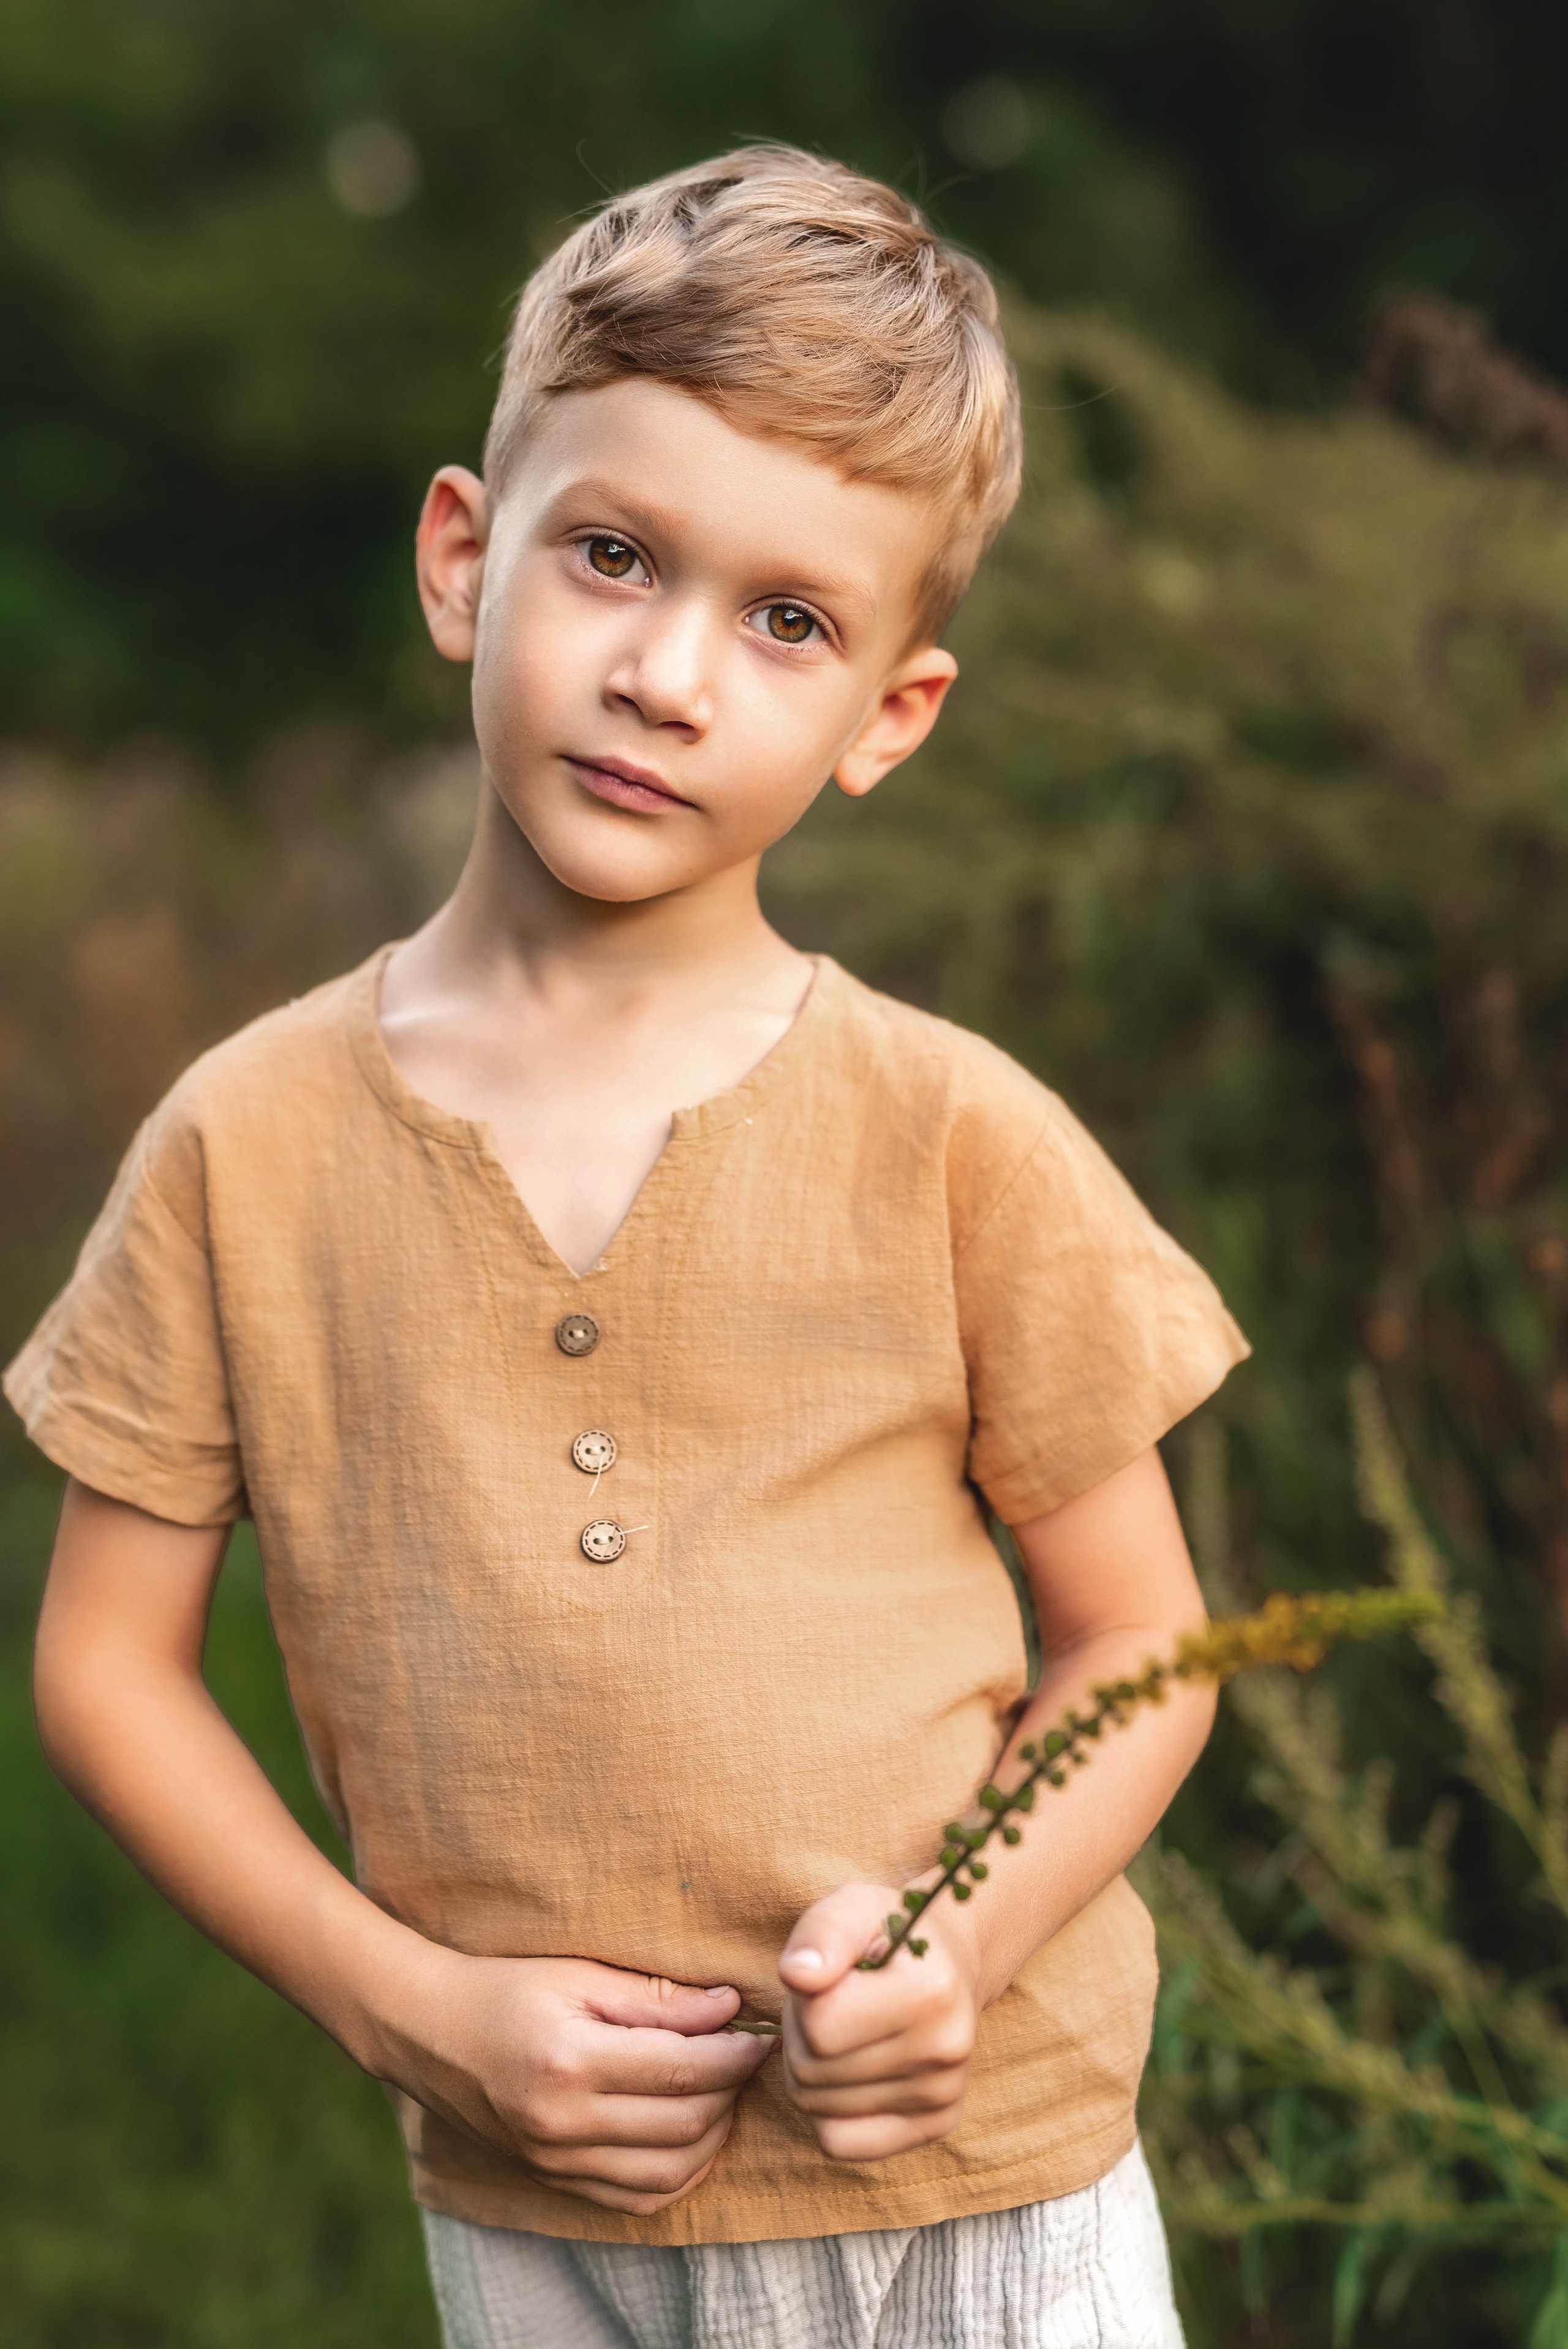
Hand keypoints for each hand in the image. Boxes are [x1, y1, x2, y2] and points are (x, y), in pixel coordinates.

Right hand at [383, 1949, 773, 2213]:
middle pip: (685, 2124)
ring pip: (670, 2172)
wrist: (428, 2033)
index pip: (683, 2069)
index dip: (734, 2054)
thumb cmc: (506, 1988)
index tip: (758, 2033)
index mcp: (570, 2060)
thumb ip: (656, 1998)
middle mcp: (564, 2121)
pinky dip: (678, 2173)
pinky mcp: (554, 2180)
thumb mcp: (579, 1975)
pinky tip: (690, 2135)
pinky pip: (636, 2198)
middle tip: (745, 2056)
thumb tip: (729, 2009)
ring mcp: (557, 2160)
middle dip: (730, 2091)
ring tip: (721, 2093)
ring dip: (712, 2137)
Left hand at [777, 1883, 979, 2160]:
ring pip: (818, 2109)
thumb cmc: (888, 1933)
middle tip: (833, 2002)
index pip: (820, 2027)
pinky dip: (828, 2111)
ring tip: (846, 2029)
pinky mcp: (937, 2126)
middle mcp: (946, 2050)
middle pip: (813, 2072)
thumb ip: (820, 1934)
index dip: (804, 2000)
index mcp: (931, 1990)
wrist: (951, 1961)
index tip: (828, 1977)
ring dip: (813, 2068)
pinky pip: (840, 2143)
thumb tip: (796, 1976)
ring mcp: (944, 2095)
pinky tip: (851, 2071)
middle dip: (803, 2034)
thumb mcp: (851, 1907)